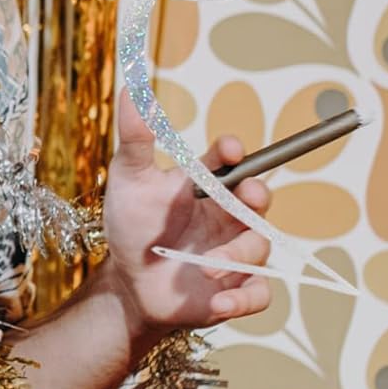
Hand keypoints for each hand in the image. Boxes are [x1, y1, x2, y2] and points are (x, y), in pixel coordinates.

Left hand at [96, 87, 272, 346]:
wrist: (129, 282)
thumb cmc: (133, 226)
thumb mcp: (130, 179)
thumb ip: (136, 138)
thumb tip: (130, 89)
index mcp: (206, 184)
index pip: (229, 160)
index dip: (233, 151)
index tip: (228, 148)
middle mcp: (227, 214)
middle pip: (258, 196)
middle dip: (257, 193)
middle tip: (248, 193)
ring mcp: (236, 251)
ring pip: (259, 245)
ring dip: (237, 253)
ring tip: (208, 268)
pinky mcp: (237, 288)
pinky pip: (257, 293)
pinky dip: (241, 297)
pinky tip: (218, 300)